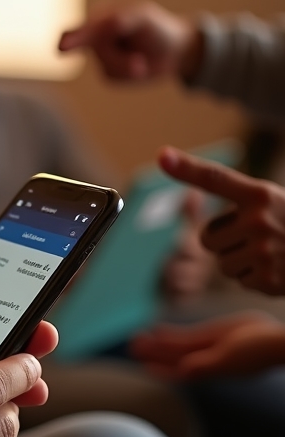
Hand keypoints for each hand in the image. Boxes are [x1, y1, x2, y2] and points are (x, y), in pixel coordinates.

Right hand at [58, 0, 201, 81]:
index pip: (85, 29)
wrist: (177, 50)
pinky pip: (114, 80)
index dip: (74, 38)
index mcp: (100, 16)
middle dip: (122, 59)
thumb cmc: (159, 28)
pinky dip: (131, 76)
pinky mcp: (109, 73)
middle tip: (141, 64)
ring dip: (130, 67)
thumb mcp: (143, 18)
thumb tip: (106, 24)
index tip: (62, 46)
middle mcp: (95, 36)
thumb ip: (121, 19)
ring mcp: (100, 55)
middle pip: (99, 53)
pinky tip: (139, 67)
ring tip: (143, 60)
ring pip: (107, 68)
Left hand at [132, 311, 284, 378]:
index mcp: (208, 370)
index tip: (144, 368)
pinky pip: (188, 336)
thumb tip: (185, 372)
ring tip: (137, 338)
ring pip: (177, 346)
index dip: (162, 370)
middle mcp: (205, 360)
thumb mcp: (229, 358)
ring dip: (157, 343)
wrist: (277, 340)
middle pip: (173, 358)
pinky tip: (157, 331)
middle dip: (153, 354)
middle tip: (132, 347)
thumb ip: (207, 365)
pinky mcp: (214, 334)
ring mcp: (209, 346)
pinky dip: (172, 334)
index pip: (179, 372)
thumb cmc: (257, 353)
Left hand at [160, 147, 284, 294]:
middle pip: (207, 239)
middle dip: (225, 240)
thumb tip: (165, 158)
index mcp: (259, 195)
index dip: (187, 168)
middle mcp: (260, 220)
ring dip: (239, 260)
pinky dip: (256, 277)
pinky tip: (278, 267)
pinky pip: (241, 280)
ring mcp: (266, 252)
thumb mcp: (266, 198)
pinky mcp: (271, 280)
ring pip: (222, 264)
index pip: (216, 179)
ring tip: (269, 251)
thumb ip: (229, 188)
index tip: (163, 155)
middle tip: (255, 235)